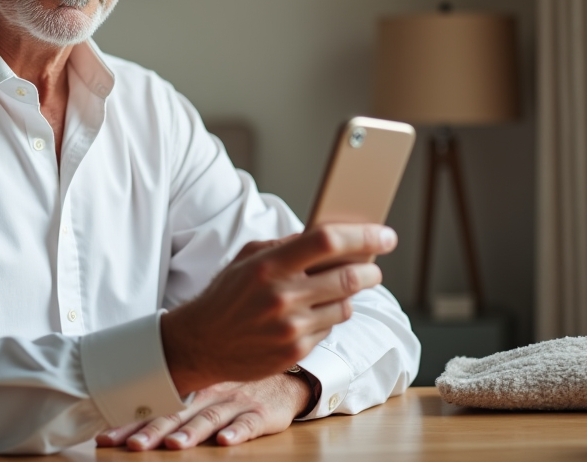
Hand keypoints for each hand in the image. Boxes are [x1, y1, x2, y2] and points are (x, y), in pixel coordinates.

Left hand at [94, 373, 310, 450]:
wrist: (282, 379)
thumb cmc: (234, 386)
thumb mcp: (203, 385)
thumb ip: (173, 398)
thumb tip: (128, 411)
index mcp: (190, 390)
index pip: (154, 408)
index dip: (129, 423)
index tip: (106, 438)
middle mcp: (208, 395)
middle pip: (176, 414)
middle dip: (152, 431)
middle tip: (133, 446)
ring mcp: (234, 403)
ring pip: (209, 418)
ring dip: (191, 432)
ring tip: (174, 445)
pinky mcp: (260, 414)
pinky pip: (248, 423)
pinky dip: (237, 431)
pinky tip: (225, 441)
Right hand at [160, 223, 395, 394]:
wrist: (201, 343)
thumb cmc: (227, 295)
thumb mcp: (247, 258)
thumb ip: (285, 246)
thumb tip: (329, 238)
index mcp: (269, 266)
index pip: (327, 242)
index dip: (362, 236)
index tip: (384, 234)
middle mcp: (282, 297)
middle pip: (348, 277)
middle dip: (371, 269)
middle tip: (375, 266)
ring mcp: (291, 328)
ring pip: (345, 306)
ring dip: (349, 295)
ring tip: (337, 289)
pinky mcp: (296, 352)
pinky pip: (330, 329)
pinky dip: (329, 318)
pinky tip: (312, 313)